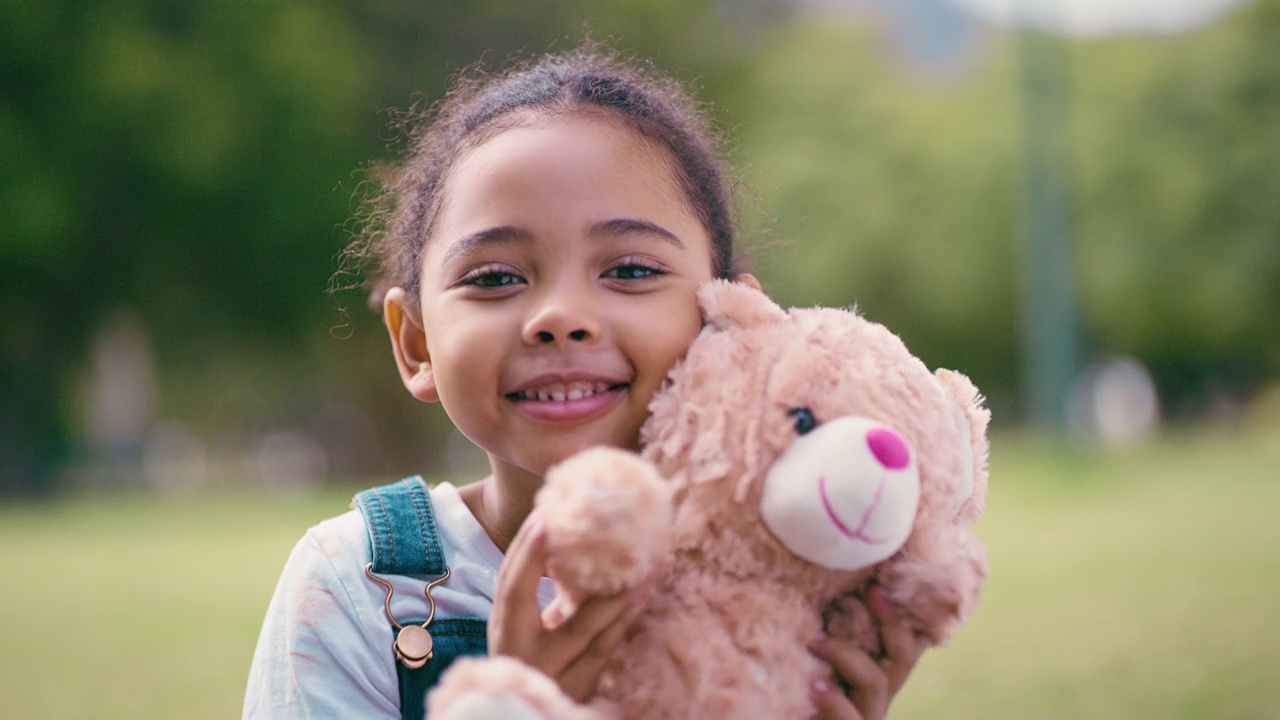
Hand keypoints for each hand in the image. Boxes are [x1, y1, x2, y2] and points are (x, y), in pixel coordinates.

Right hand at [487, 513, 650, 701]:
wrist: (528, 715)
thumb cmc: (535, 663)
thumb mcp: (531, 632)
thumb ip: (546, 599)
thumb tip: (571, 544)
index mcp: (507, 630)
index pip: (509, 586)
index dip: (523, 553)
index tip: (542, 517)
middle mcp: (520, 652)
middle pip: (532, 602)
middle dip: (556, 561)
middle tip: (585, 525)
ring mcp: (549, 673)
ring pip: (579, 629)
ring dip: (610, 590)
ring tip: (635, 559)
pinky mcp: (576, 690)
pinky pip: (602, 651)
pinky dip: (622, 622)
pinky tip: (641, 597)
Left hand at [809, 586, 926, 719]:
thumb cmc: (795, 705)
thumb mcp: (811, 669)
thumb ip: (820, 645)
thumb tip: (818, 597)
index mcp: (872, 681)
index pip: (901, 644)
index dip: (895, 615)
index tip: (876, 586)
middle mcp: (875, 701)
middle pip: (902, 659)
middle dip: (890, 623)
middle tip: (867, 594)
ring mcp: (865, 719)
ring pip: (877, 684)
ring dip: (848, 656)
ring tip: (815, 640)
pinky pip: (852, 719)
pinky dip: (835, 702)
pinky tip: (816, 687)